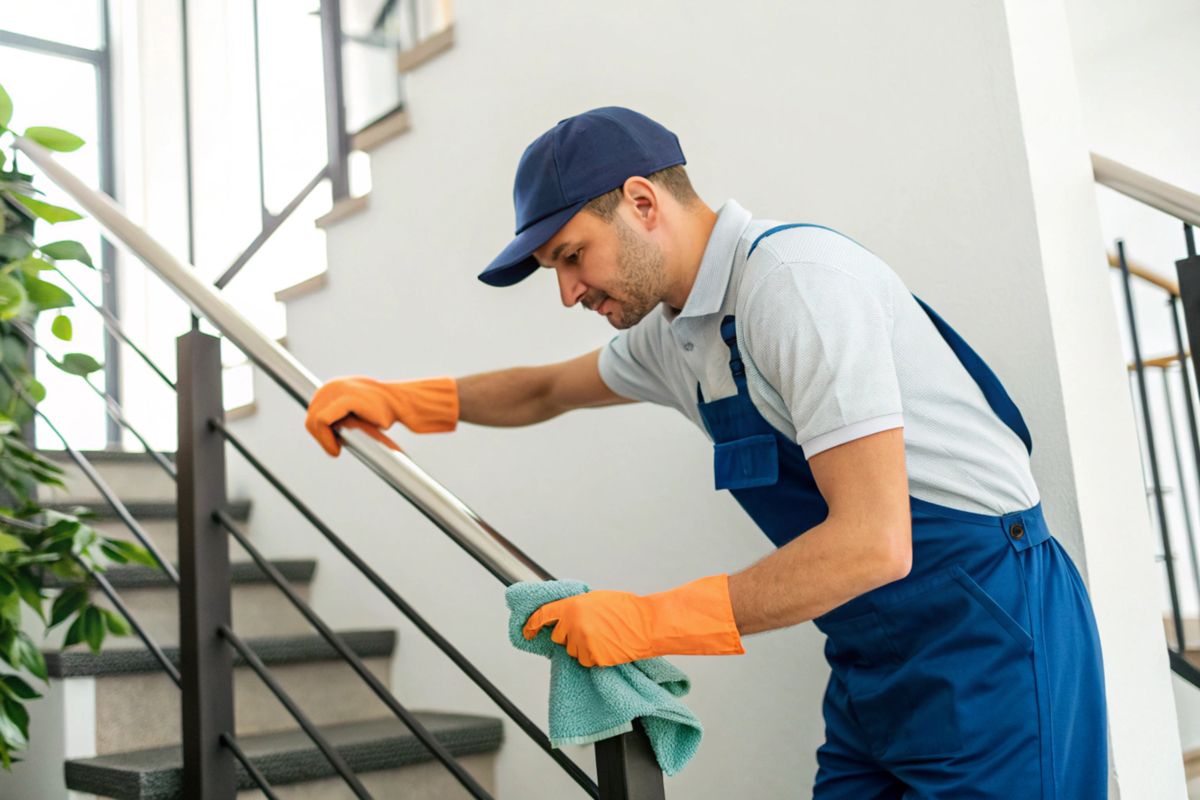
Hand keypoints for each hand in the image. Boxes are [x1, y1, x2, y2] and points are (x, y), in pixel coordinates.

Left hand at [305, 376, 458, 455]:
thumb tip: (318, 429)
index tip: (335, 443)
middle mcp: (331, 386)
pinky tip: (337, 449)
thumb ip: (336, 414)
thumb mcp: (353, 410)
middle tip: (336, 449)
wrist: (402, 405)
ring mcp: (337, 390)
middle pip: (310, 417)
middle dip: (320, 437)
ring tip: (336, 450)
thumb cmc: (381, 412)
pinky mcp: (345, 399)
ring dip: (322, 440)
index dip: (319, 432)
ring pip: (313, 421)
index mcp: (331, 387)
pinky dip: (325, 439)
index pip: (311, 413)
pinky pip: (322, 421)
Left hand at [522, 574, 744, 666]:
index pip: (543, 616)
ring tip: (603, 637)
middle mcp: (573, 625)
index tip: (527, 631)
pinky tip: (607, 647)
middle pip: (559, 637)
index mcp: (572, 606)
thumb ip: (575, 606)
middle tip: (588, 630)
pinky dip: (593, 657)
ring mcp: (582, 643)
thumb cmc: (626, 609)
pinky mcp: (592, 658)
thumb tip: (562, 615)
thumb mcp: (595, 599)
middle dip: (568, 635)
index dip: (532, 624)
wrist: (646, 625)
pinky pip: (584, 661)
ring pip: (572, 650)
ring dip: (582, 646)